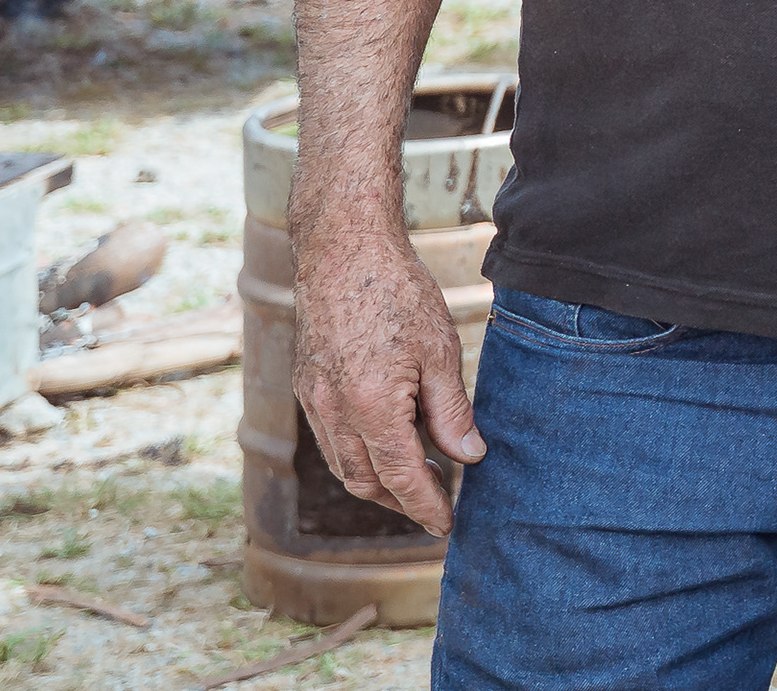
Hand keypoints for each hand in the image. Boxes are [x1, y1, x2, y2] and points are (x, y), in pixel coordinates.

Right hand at [292, 215, 483, 532]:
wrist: (342, 250)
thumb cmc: (396, 292)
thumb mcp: (439, 350)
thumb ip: (451, 411)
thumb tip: (470, 457)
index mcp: (371, 407)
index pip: (402, 477)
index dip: (428, 506)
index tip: (449, 525)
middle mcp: (333, 413)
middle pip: (367, 482)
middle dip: (404, 502)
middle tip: (441, 504)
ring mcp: (313, 402)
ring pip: (344, 465)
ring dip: (380, 482)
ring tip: (421, 479)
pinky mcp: (306, 387)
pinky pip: (331, 440)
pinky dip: (360, 454)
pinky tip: (389, 443)